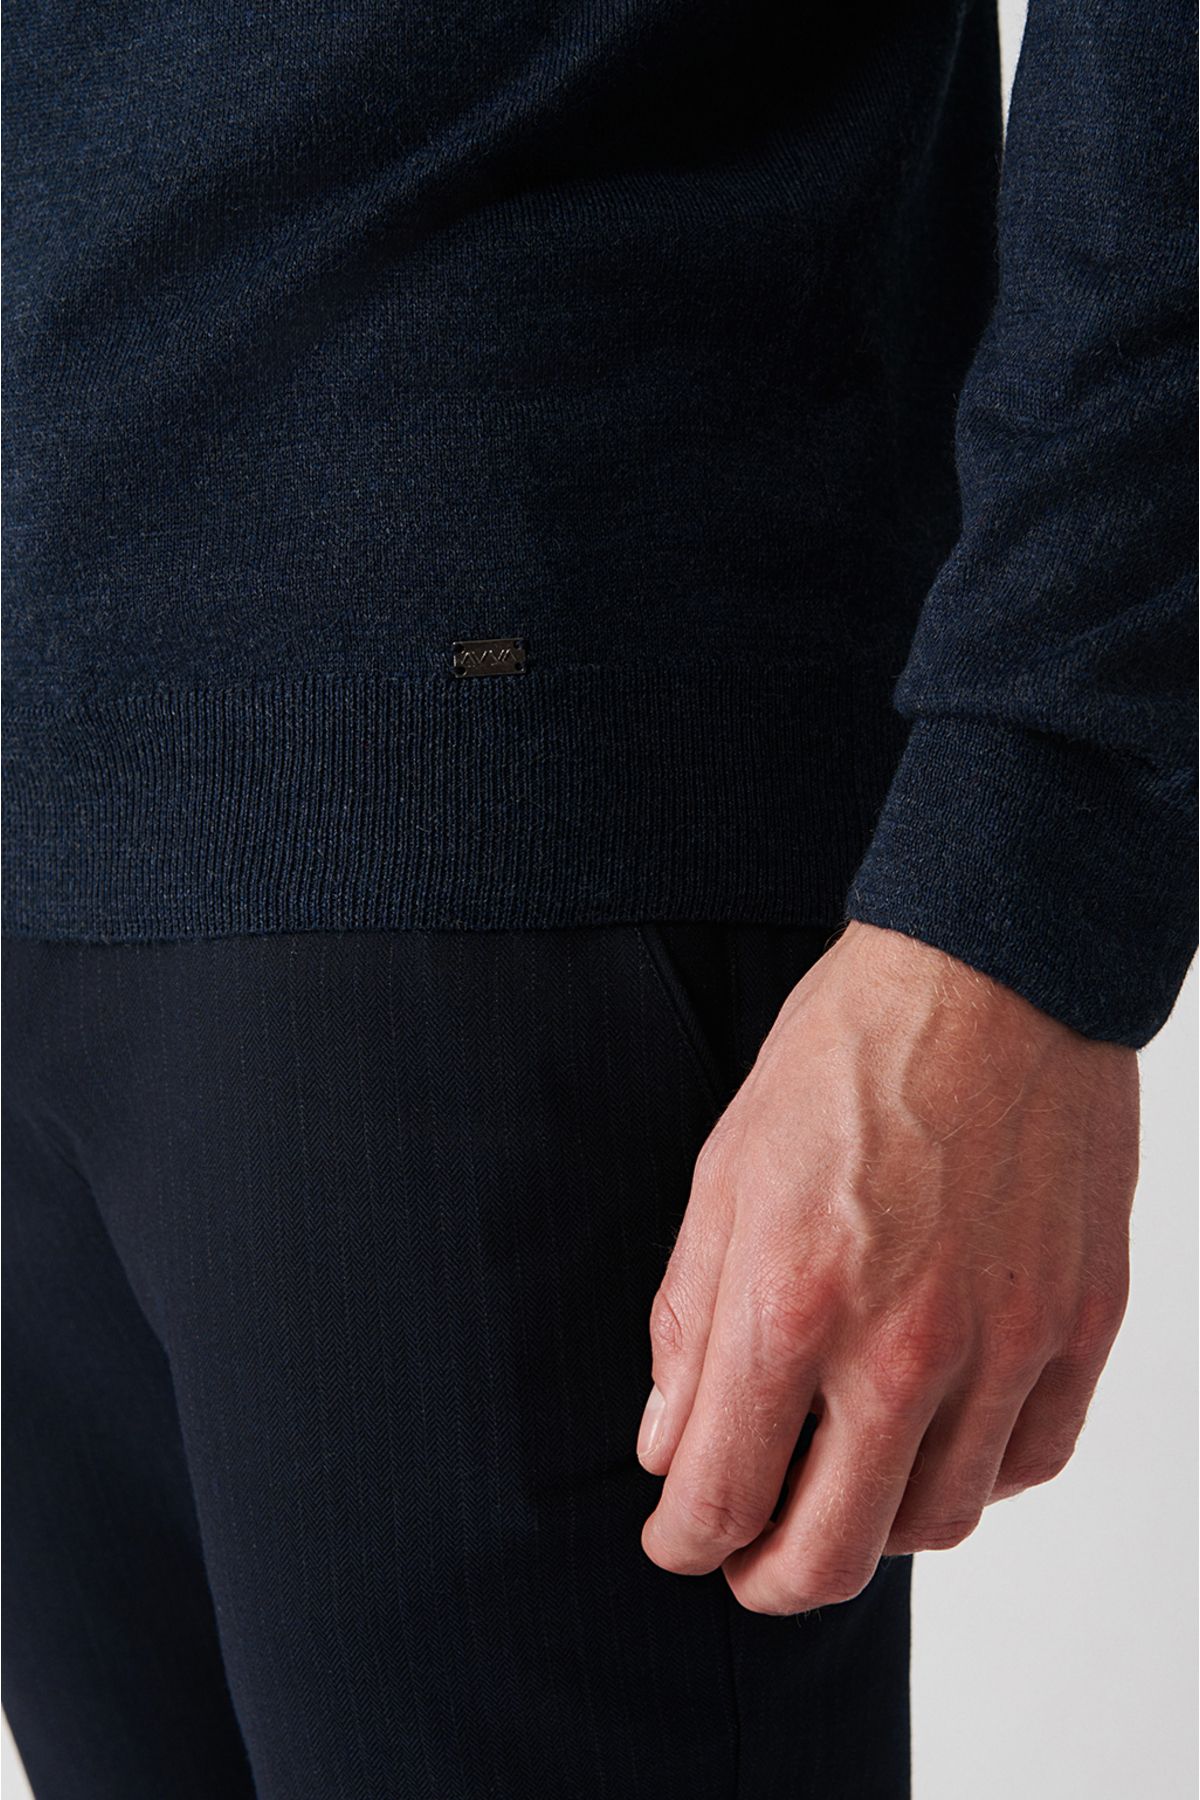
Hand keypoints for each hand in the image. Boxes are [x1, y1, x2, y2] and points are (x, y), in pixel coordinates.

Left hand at [636, 919, 1138, 1613]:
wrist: (992, 977)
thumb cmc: (846, 1059)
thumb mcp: (725, 1174)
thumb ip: (689, 1323)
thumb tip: (669, 1445)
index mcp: (792, 1303)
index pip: (719, 1496)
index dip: (681, 1540)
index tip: (675, 1535)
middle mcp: (903, 1347)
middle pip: (827, 1556)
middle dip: (765, 1577)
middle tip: (745, 1555)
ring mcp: (1005, 1344)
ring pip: (933, 1524)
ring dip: (870, 1525)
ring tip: (840, 1477)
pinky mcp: (1080, 1325)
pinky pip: (1026, 1465)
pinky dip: (971, 1474)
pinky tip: (935, 1432)